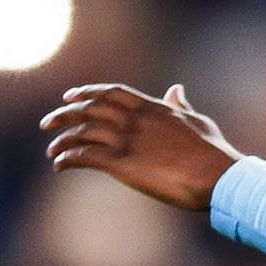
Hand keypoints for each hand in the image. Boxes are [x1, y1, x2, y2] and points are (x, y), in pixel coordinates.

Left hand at [39, 83, 241, 210]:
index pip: (111, 92)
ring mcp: (128, 140)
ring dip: (62, 140)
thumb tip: (177, 89)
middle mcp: (136, 120)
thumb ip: (181, 105)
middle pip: (90, 109)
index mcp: (153, 107)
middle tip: (48, 123)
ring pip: (82, 132)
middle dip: (65, 114)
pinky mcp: (122, 164)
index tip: (69, 96)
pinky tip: (60, 165)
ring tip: (52, 151)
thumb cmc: (213, 152)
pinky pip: (84, 156)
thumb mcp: (197, 121)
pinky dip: (68, 159)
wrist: (216, 176)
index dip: (87, 92)